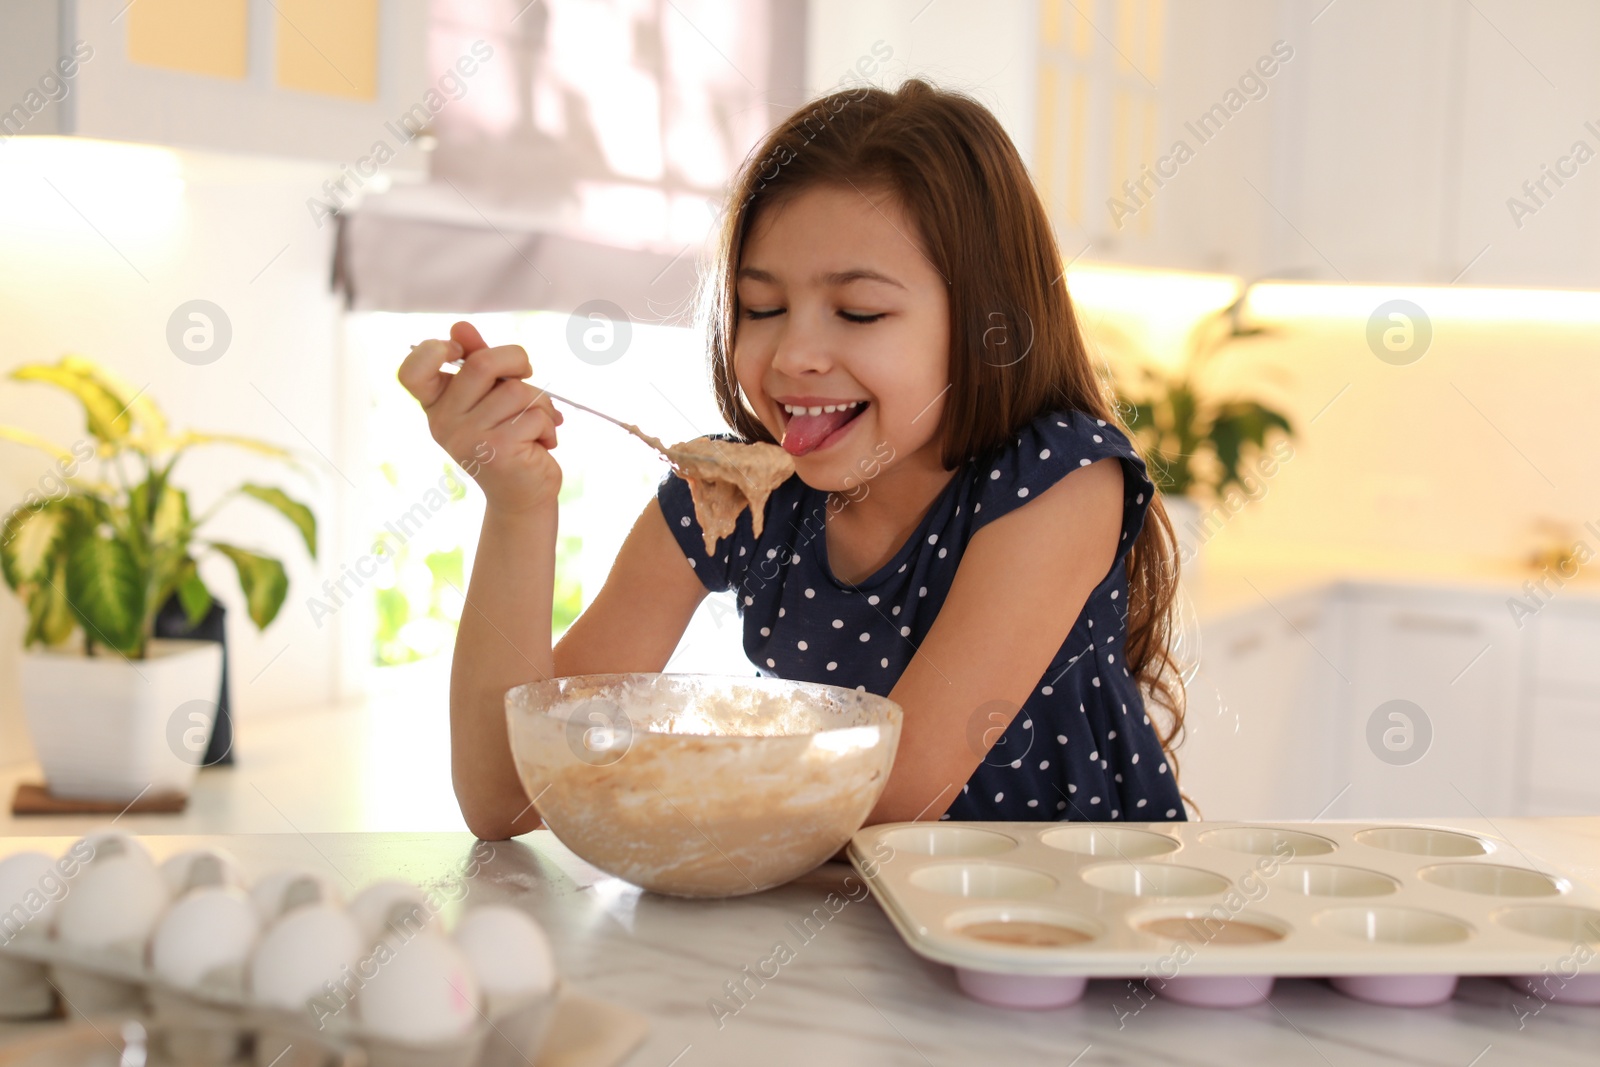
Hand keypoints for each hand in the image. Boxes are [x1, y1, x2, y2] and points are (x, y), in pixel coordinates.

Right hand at [397, 321, 564, 515]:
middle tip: (528, 372)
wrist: (523, 494)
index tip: (459, 349)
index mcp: (437, 405)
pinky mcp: (498, 451)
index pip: (411, 372)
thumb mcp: (491, 396)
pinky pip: (534, 416)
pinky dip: (549, 425)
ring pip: (517, 391)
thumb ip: (478, 360)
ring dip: (541, 403)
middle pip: (481, 364)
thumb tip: (460, 326)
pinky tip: (543, 444)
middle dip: (517, 360)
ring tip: (539, 424)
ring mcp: (468, 439)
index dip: (432, 350)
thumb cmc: (509, 436)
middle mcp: (443, 423)